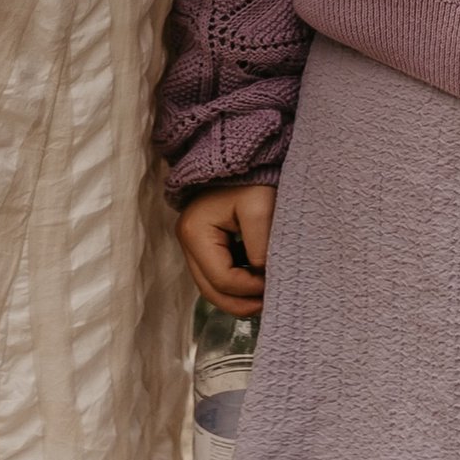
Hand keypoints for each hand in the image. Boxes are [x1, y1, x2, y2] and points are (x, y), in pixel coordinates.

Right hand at [176, 181, 274, 311]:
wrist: (245, 157)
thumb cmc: (251, 178)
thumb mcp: (260, 208)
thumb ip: (260, 247)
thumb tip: (262, 278)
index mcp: (195, 232)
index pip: (221, 279)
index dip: (249, 289)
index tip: (273, 281)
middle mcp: (186, 240)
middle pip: (210, 290)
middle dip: (240, 302)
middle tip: (269, 302)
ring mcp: (192, 243)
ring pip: (211, 287)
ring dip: (237, 296)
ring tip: (264, 295)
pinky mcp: (204, 242)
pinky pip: (216, 274)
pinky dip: (235, 283)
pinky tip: (255, 280)